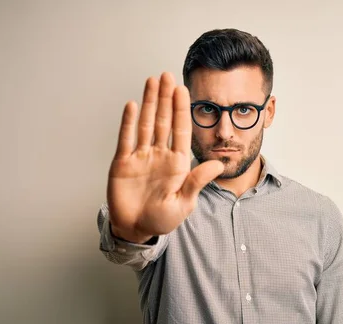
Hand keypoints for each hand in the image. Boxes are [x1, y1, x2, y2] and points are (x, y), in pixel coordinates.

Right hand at [107, 72, 223, 242]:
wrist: (136, 229)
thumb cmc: (162, 219)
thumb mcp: (184, 202)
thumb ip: (197, 181)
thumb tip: (219, 164)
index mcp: (177, 163)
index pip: (180, 130)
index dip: (181, 109)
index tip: (183, 89)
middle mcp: (159, 155)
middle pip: (163, 120)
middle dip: (165, 98)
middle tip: (167, 75)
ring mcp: (141, 157)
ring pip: (146, 124)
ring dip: (149, 103)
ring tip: (152, 81)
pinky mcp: (123, 162)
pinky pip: (126, 138)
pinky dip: (129, 122)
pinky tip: (133, 105)